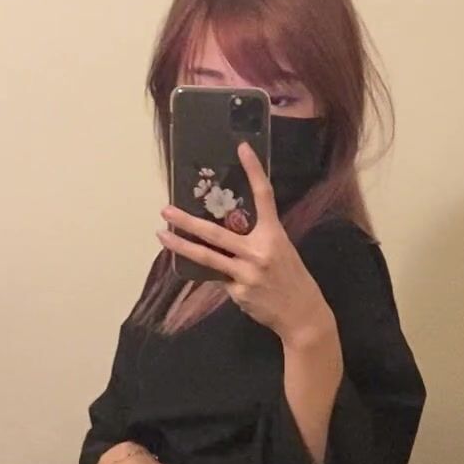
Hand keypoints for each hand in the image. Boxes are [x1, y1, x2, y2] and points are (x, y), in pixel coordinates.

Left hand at [155, 140, 334, 345]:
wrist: (302, 315)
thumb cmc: (292, 279)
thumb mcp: (282, 251)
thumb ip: (256, 240)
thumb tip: (224, 233)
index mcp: (274, 235)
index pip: (264, 196)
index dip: (254, 171)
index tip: (242, 148)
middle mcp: (259, 252)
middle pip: (217, 233)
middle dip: (188, 221)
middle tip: (165, 210)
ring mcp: (246, 273)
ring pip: (207, 258)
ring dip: (181, 245)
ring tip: (161, 235)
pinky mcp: (238, 292)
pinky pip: (219, 279)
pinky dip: (217, 275)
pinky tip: (224, 279)